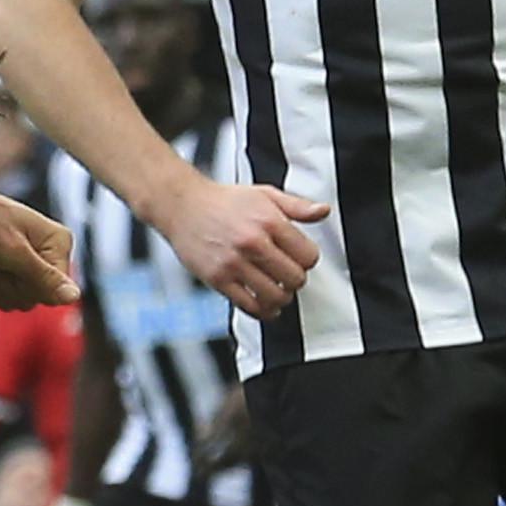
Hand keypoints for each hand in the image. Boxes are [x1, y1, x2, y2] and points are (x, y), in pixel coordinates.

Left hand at [0, 182, 76, 311]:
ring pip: (21, 298)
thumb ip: (44, 277)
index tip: (8, 266)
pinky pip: (8, 295)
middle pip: (38, 297)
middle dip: (9, 285)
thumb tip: (74, 297)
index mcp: (59, 243)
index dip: (28, 285)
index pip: (56, 290)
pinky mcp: (15, 268)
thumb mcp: (13, 252)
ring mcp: (32, 262)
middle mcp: (51, 253)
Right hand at [163, 175, 331, 315]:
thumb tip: (323, 211)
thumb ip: (297, 205)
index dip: (307, 260)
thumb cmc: (223, 201)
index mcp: (269, 221)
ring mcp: (234, 263)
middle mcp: (252, 242)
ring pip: (275, 296)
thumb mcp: (265, 194)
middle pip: (295, 278)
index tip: (300, 260)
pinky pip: (249, 306)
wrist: (182, 206)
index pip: (308, 255)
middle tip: (288, 275)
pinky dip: (263, 311)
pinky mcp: (218, 279)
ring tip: (277, 290)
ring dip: (281, 297)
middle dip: (295, 279)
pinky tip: (265, 305)